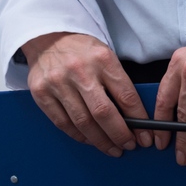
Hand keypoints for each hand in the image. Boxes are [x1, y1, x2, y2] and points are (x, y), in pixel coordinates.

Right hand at [22, 31, 147, 156]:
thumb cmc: (81, 51)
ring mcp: (58, 82)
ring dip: (100, 141)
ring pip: (83, 122)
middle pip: (104, 113)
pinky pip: (63, 123)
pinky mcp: (41, 92)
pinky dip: (79, 136)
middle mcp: (79, 70)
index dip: (138, 121)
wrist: (47, 37)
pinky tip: (89, 139)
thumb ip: (117, 83)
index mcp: (102, 58)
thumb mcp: (105, 56)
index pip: (126, 96)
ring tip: (111, 148)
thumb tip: (134, 118)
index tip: (144, 136)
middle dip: (119, 135)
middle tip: (128, 146)